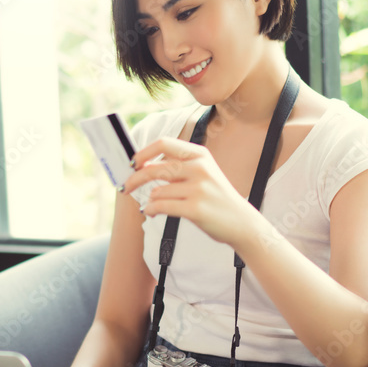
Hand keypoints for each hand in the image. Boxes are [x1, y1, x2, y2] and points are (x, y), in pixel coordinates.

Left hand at [125, 137, 257, 247]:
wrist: (241, 223)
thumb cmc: (216, 198)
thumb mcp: (203, 174)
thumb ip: (178, 167)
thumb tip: (143, 164)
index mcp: (200, 155)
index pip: (164, 144)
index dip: (143, 152)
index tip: (131, 163)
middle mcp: (200, 168)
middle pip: (155, 168)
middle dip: (135, 178)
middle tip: (126, 186)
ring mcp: (198, 189)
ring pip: (157, 191)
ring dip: (149, 200)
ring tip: (151, 207)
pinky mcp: (195, 209)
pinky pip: (161, 206)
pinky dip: (151, 210)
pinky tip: (151, 212)